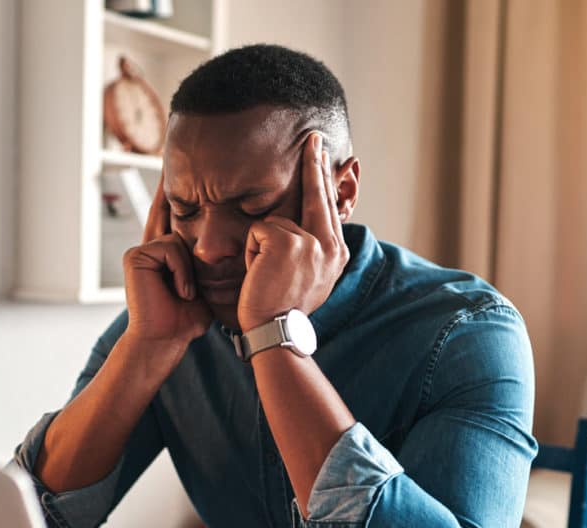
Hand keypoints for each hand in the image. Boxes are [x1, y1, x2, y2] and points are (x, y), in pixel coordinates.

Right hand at [122, 174, 212, 345]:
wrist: (167, 339)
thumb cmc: (189, 318)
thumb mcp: (210, 284)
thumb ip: (215, 262)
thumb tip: (245, 243)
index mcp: (168, 252)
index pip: (177, 218)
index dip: (179, 196)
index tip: (182, 171)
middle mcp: (153, 247)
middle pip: (173, 215)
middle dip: (173, 193)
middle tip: (175, 167)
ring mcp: (142, 250)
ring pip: (179, 236)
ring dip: (190, 269)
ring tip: (187, 293)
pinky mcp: (136, 255)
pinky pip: (170, 247)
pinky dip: (181, 272)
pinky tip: (179, 291)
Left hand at [236, 132, 349, 330]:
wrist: (275, 331)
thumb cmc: (282, 309)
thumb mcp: (308, 279)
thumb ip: (312, 251)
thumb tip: (309, 227)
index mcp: (337, 253)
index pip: (328, 206)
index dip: (323, 178)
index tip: (322, 153)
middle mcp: (330, 245)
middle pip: (317, 194)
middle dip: (314, 162)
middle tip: (313, 136)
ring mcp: (310, 241)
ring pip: (275, 221)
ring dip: (260, 245)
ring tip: (263, 273)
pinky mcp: (285, 240)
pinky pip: (257, 230)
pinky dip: (249, 251)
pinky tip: (256, 272)